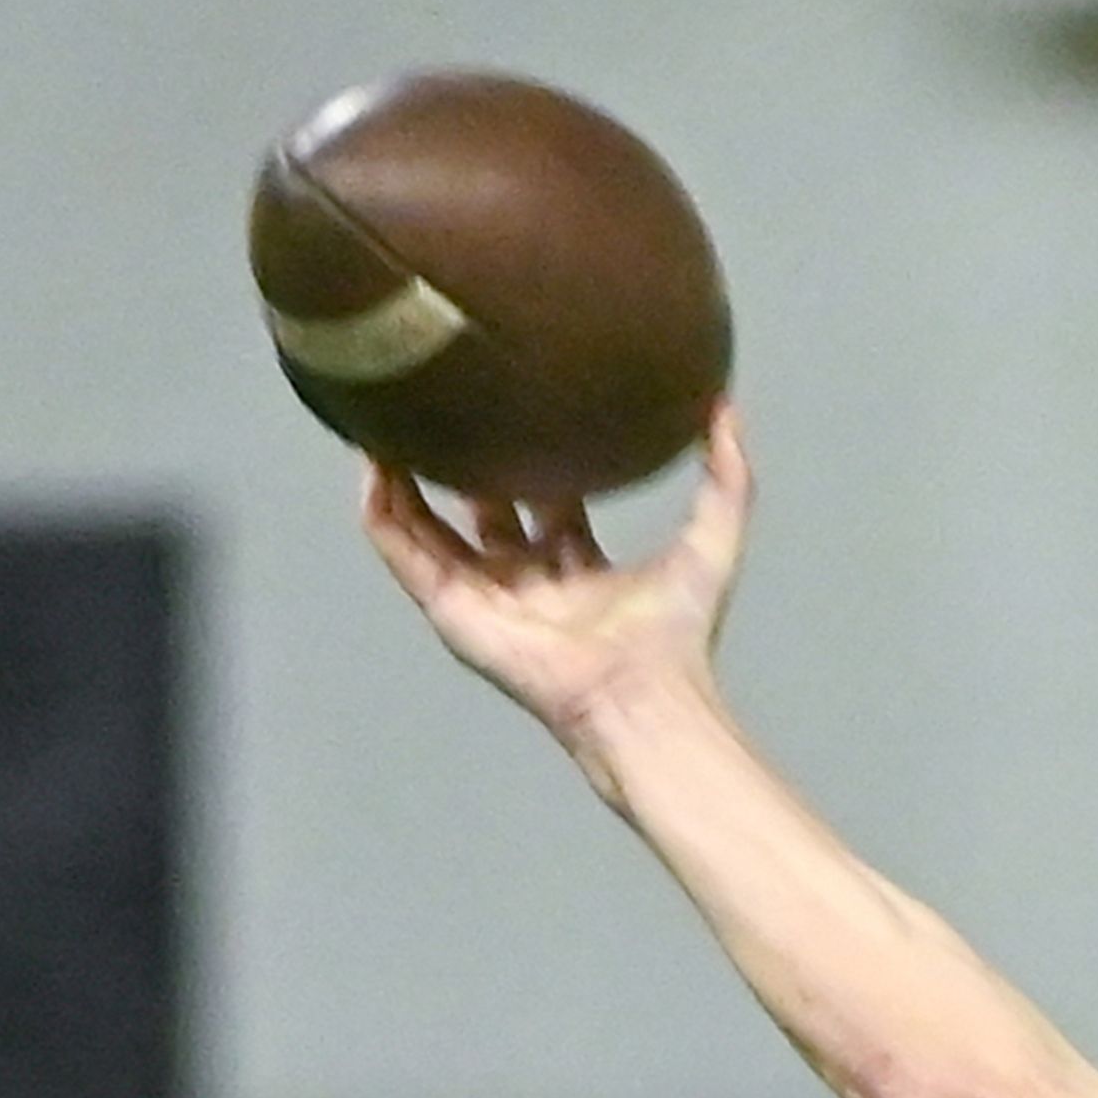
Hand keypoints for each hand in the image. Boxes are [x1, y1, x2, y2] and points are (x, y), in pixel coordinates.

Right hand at [362, 402, 751, 769]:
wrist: (641, 696)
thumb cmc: (677, 634)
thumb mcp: (712, 535)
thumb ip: (728, 474)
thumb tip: (726, 405)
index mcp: (576, 568)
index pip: (541, 500)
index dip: (526, 453)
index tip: (511, 402)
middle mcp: (526, 583)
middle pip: (477, 511)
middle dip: (458, 462)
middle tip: (442, 404)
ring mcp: (485, 600)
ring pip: (427, 530)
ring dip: (402, 480)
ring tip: (382, 422)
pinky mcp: (453, 613)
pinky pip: (402, 555)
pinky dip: (380, 514)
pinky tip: (369, 467)